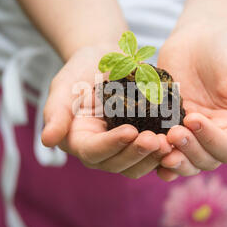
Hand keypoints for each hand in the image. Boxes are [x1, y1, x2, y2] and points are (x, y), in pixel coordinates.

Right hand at [41, 45, 170, 178]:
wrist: (106, 61)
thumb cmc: (81, 70)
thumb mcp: (64, 85)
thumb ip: (55, 112)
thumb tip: (48, 140)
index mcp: (78, 141)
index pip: (92, 151)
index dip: (111, 145)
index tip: (130, 131)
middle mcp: (100, 151)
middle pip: (116, 164)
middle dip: (137, 154)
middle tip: (157, 140)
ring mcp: (121, 149)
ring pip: (136, 165)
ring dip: (153, 158)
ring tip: (171, 142)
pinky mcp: (139, 143)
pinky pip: (151, 155)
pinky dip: (164, 152)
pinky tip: (178, 141)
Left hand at [156, 23, 226, 178]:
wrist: (200, 36)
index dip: (211, 140)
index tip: (193, 119)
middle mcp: (214, 136)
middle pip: (205, 160)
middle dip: (190, 150)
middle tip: (173, 133)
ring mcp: (190, 133)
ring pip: (185, 161)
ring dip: (174, 159)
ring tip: (160, 145)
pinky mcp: (169, 125)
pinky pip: (165, 149)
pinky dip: (157, 156)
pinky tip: (147, 152)